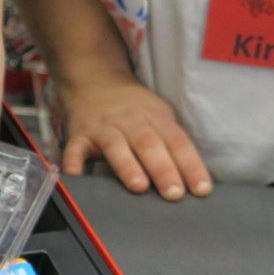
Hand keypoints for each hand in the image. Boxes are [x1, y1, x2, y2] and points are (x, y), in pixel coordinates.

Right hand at [59, 77, 212, 199]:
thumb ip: (169, 142)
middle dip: (163, 169)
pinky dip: (73, 163)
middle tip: (174, 193)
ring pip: (115, 145)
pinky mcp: (78, 135)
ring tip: (139, 187)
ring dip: (127, 165)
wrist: (94, 81)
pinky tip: (76, 178)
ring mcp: (102, 128)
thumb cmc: (132, 109)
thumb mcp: (157, 116)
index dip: (190, 164)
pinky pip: (74, 149)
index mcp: (155, 117)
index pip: (177, 141)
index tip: (200, 189)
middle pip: (149, 143)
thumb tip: (189, 179)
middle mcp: (129, 121)